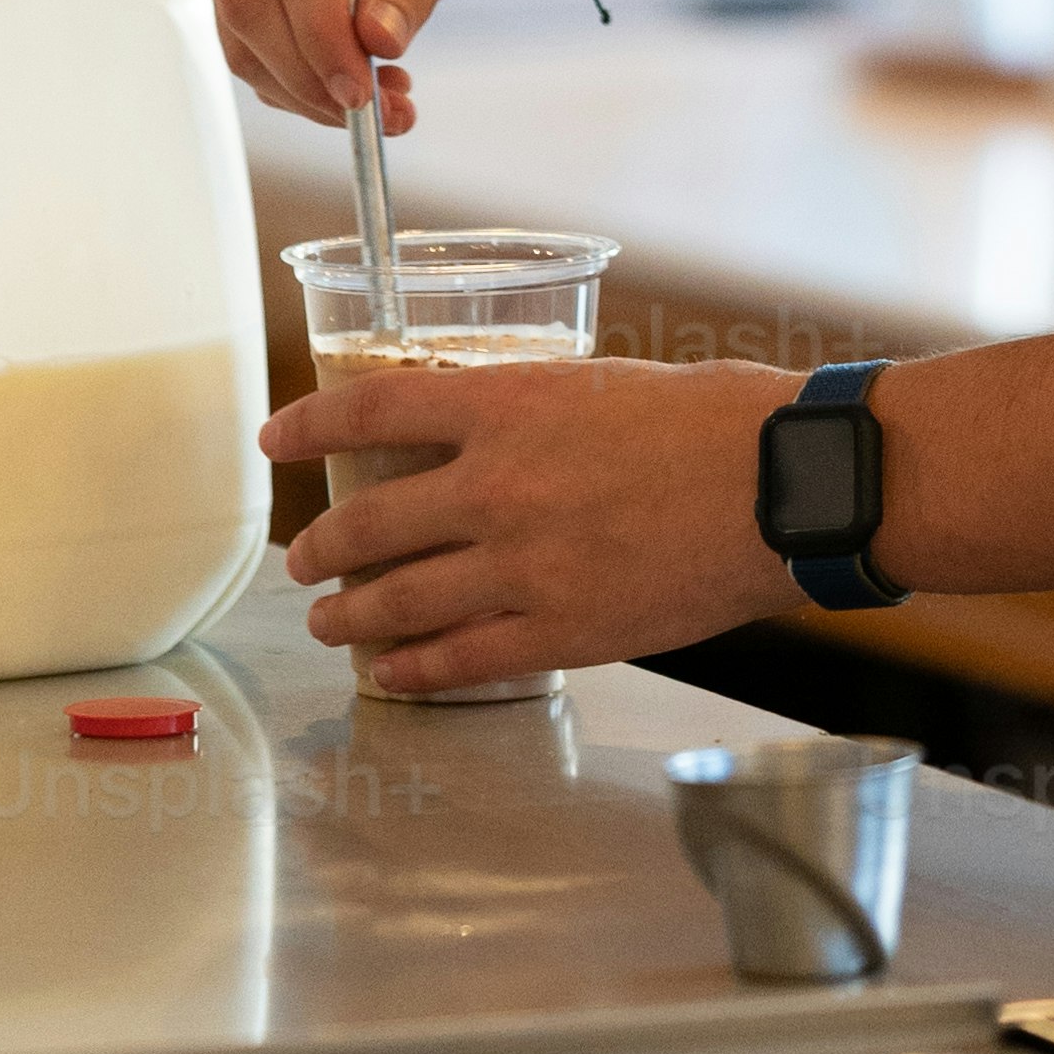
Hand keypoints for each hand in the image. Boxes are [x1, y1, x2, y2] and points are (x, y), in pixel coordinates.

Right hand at [195, 0, 538, 134]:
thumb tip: (376, 41)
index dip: (321, 29)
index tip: (362, 88)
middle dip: (307, 69)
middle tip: (371, 111)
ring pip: (241, 31)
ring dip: (304, 87)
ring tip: (386, 105)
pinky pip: (250, 44)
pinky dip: (300, 82)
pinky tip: (364, 85)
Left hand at [268, 346, 799, 689]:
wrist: (777, 484)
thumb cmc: (707, 417)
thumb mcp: (600, 381)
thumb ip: (531, 412)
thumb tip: (486, 439)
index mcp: (507, 404)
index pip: (374, 406)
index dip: (312, 423)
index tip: (276, 436)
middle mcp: (497, 484)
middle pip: (370, 520)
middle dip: (323, 546)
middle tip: (304, 558)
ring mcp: (524, 564)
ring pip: (401, 599)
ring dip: (351, 613)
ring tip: (328, 620)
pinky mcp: (561, 630)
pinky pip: (461, 657)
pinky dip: (413, 667)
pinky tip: (390, 671)